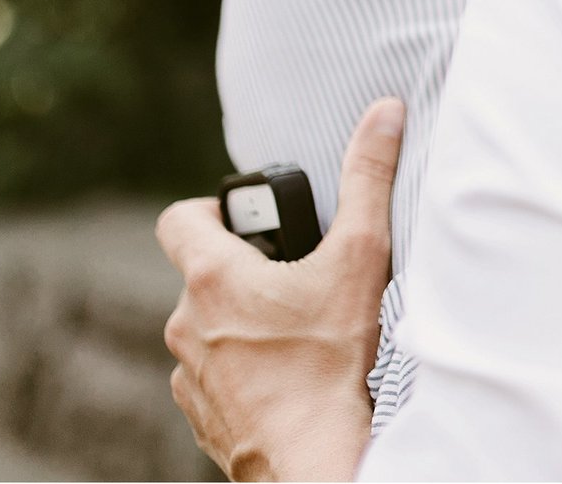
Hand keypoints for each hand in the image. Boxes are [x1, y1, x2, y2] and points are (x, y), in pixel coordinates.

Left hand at [155, 100, 403, 482]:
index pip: (178, 219)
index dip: (208, 210)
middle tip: (299, 280)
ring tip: (298, 332)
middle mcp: (185, 324)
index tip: (247, 223)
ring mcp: (188, 375)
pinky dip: (242, 370)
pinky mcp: (200, 416)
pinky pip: (213, 377)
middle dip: (246, 272)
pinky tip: (287, 377)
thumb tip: (384, 112)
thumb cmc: (333, 359)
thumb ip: (369, 178)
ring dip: (241, 324)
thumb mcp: (360, 258)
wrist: (315, 457)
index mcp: (213, 278)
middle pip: (203, 276)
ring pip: (207, 329)